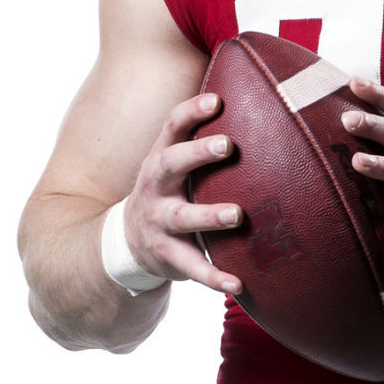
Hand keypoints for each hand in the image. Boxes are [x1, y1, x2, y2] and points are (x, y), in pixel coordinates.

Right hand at [121, 92, 242, 296]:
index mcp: (161, 158)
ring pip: (183, 218)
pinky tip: (238, 284)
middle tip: (228, 145)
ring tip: (237, 214)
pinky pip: (192, 267)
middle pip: (170, 165)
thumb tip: (256, 99)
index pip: (171, 127)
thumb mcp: (175, 163)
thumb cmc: (170, 190)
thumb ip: (204, 138)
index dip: (191, 112)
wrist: (128, 241)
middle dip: (197, 153)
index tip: (216, 101)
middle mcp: (156, 187)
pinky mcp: (168, 255)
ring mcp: (159, 222)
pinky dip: (214, 277)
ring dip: (209, 216)